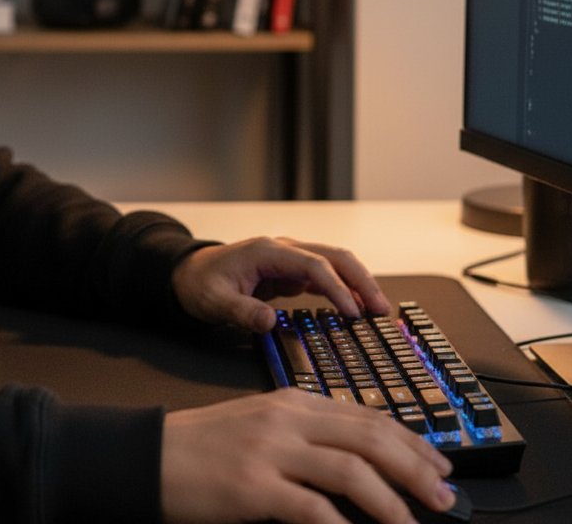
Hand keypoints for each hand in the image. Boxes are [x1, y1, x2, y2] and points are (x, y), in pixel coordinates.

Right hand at [161, 387, 455, 523]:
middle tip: (445, 495)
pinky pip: (312, 509)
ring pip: (351, 470)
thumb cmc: (203, 446)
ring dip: (392, 502)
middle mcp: (286, 419)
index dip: (409, 440)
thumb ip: (303, 435)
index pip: (364, 415)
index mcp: (290, 402)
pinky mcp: (253, 486)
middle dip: (414, 467)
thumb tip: (356, 461)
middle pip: (367, 437)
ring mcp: (270, 450)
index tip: (438, 464)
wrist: (149, 454)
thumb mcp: (258, 425)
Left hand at [171, 237, 391, 333]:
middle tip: (382, 310)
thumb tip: (268, 322)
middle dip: (361, 280)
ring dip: (358, 284)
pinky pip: (325, 277)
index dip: (336, 287)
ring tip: (379, 311)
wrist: (190, 273)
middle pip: (333, 257)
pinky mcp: (291, 272)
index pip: (313, 265)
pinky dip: (344, 290)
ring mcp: (290, 259)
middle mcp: (284, 249)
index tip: (353, 313)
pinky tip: (357, 309)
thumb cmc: (201, 284)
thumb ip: (241, 312)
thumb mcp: (215, 301)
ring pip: (334, 264)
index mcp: (267, 251)